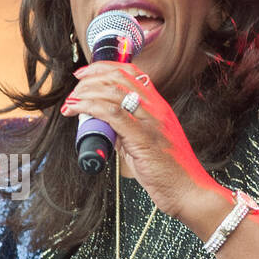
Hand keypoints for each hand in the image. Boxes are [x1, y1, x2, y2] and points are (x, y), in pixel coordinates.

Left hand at [62, 61, 229, 226]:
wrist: (188, 191)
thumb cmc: (169, 172)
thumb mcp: (146, 144)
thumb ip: (126, 131)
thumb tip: (103, 126)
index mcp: (159, 107)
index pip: (132, 72)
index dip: (104, 67)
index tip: (84, 74)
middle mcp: (156, 109)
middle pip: (119, 77)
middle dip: (90, 79)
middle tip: (73, 91)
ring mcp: (151, 121)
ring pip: (113, 92)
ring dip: (85, 94)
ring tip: (70, 104)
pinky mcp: (143, 137)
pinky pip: (112, 113)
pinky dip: (89, 107)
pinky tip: (76, 110)